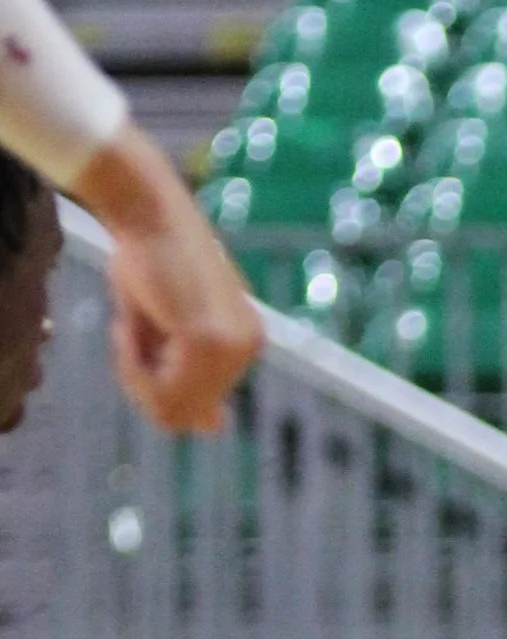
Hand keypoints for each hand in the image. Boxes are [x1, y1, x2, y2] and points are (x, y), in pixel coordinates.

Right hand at [72, 127, 261, 434]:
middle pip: (183, 414)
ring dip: (134, 374)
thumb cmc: (148, 257)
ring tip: (129, 326)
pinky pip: (158, 390)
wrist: (144, 209)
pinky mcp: (204, 340)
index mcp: (246, 341)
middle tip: (130, 332)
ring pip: (169, 409)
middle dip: (144, 382)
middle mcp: (248, 347)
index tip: (141, 343)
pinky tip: (127, 324)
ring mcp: (230, 346)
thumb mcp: (168, 328)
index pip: (200, 408)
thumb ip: (189, 376)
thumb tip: (214, 429)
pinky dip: (130, 364)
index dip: (156, 387)